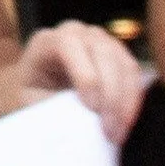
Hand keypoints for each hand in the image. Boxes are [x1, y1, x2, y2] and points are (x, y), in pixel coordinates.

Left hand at [0, 21, 153, 144]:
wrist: (40, 87)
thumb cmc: (32, 94)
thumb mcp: (30, 101)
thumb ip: (50, 107)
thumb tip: (76, 123)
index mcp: (48, 40)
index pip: (69, 45)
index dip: (84, 74)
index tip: (91, 107)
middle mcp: (77, 33)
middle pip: (103, 54)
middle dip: (110, 94)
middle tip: (109, 129)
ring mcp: (101, 40)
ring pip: (124, 64)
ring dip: (125, 101)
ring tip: (118, 133)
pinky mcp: (119, 54)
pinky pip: (134, 74)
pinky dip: (133, 99)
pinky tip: (126, 123)